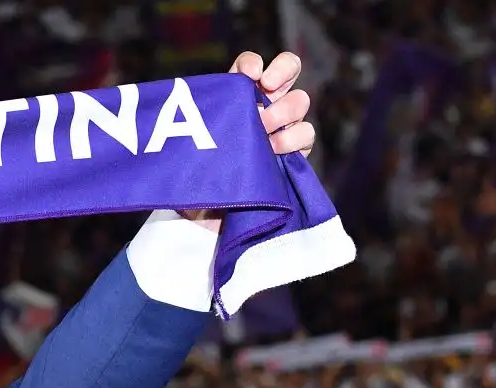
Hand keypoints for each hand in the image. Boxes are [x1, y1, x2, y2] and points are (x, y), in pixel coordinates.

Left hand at [181, 51, 315, 228]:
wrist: (207, 215)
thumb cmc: (195, 175)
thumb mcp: (189, 146)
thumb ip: (198, 122)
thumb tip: (190, 102)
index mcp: (238, 96)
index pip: (251, 64)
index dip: (253, 63)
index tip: (249, 76)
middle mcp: (264, 104)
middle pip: (289, 68)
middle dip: (281, 74)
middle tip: (266, 91)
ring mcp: (282, 126)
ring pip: (300, 101)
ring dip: (284, 112)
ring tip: (263, 130)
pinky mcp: (294, 152)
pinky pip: (306, 134)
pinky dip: (292, 139)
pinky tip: (273, 151)